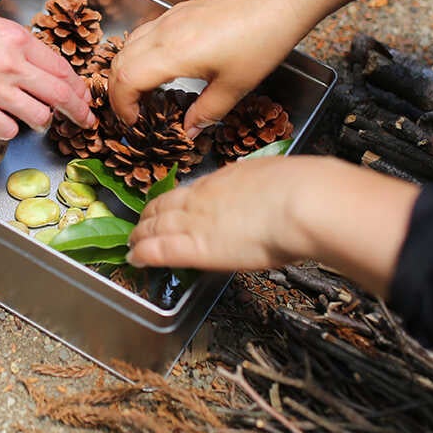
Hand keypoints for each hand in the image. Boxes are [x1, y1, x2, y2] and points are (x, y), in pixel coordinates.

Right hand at [0, 5, 93, 139]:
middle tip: (86, 121)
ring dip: (40, 120)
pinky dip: (9, 129)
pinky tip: (0, 121)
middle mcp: (12, 64)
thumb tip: (38, 67)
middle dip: (78, 112)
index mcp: (17, 39)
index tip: (82, 96)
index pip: (62, 68)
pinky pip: (9, 130)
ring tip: (32, 117)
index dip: (77, 87)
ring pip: (39, 116)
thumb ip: (16, 46)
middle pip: (61, 95)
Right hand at [108, 0, 300, 135]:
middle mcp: (164, 32)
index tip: (135, 124)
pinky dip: (139, 54)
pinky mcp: (179, 10)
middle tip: (133, 114)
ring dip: (126, 70)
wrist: (279, 0)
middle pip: (118, 62)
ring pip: (128, 44)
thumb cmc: (261, 43)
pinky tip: (160, 68)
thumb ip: (205, 113)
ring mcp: (170, 17)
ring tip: (143, 93)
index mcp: (173, 53)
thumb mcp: (235, 88)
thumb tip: (187, 133)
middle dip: (117, 92)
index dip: (122, 106)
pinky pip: (145, 33)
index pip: (125, 80)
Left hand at [128, 157, 311, 270]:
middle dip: (149, 217)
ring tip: (132, 243)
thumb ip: (261, 183)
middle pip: (164, 206)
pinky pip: (160, 249)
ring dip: (140, 235)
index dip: (172, 201)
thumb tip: (265, 184)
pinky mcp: (196, 247)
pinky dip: (143, 253)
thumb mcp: (274, 175)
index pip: (188, 191)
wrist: (300, 202)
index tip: (166, 208)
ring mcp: (196, 222)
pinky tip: (134, 257)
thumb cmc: (301, 189)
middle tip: (140, 226)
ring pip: (156, 227)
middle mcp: (203, 199)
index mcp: (223, 180)